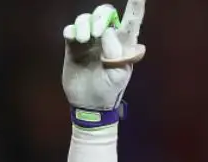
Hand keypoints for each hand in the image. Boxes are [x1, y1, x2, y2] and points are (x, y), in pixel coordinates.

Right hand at [62, 1, 145, 116]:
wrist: (89, 105)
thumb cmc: (109, 90)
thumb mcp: (118, 75)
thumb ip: (117, 53)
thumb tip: (109, 32)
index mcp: (123, 44)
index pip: (131, 21)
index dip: (135, 5)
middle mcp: (106, 38)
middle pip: (104, 12)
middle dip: (101, 16)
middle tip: (97, 32)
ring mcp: (89, 41)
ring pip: (86, 18)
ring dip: (85, 24)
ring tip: (84, 39)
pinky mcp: (73, 46)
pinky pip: (71, 30)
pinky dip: (71, 29)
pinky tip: (72, 37)